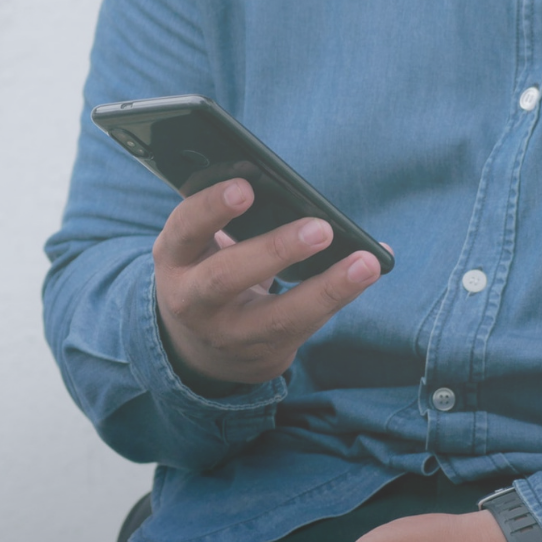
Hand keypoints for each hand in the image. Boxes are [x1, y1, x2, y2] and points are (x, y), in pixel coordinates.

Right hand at [152, 178, 383, 387]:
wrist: (199, 348)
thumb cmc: (207, 271)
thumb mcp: (198, 247)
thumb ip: (224, 220)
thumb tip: (288, 189)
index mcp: (174, 258)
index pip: (185, 229)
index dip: (211, 208)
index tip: (246, 188)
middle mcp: (192, 300)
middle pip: (226, 278)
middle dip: (275, 251)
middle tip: (321, 228)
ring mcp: (228, 333)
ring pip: (278, 317)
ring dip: (327, 288)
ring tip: (365, 262)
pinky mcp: (264, 353)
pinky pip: (307, 326)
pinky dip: (340, 296)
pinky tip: (368, 271)